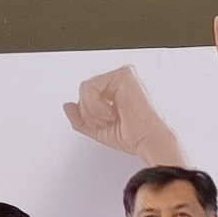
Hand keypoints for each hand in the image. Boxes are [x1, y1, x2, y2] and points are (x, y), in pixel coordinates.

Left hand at [63, 66, 186, 166]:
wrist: (150, 142)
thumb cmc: (134, 136)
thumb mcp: (98, 129)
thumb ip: (80, 118)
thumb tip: (67, 105)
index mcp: (118, 89)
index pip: (87, 93)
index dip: (89, 113)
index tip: (109, 123)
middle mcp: (121, 80)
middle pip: (84, 89)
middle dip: (90, 113)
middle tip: (110, 121)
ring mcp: (124, 75)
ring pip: (85, 87)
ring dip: (93, 110)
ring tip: (112, 117)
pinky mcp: (124, 75)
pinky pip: (91, 87)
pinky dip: (96, 105)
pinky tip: (114, 112)